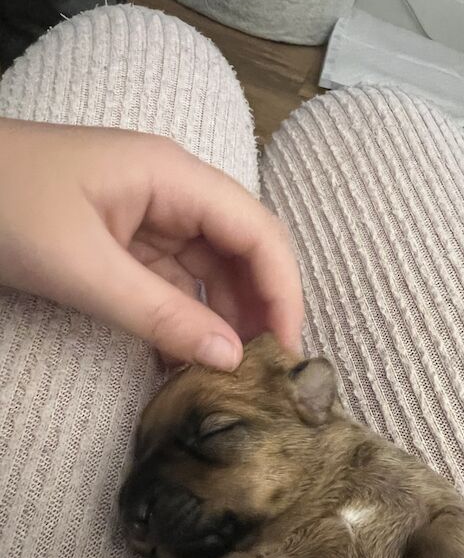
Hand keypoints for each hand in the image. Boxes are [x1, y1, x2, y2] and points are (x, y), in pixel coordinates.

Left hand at [0, 118, 303, 368]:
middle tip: (263, 377)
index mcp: (173, 177)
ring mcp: (149, 220)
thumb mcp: (82, 267)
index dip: (283, 292)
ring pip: (208, 276)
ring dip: (219, 326)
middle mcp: (173, 194)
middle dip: (257, 313)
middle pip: (242, 255)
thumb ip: (161, 315)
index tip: (286, 353)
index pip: (258, 233)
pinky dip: (179, 327)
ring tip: (223, 380)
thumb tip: (230, 359)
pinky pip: (170, 289)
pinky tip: (178, 366)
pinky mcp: (125, 246)